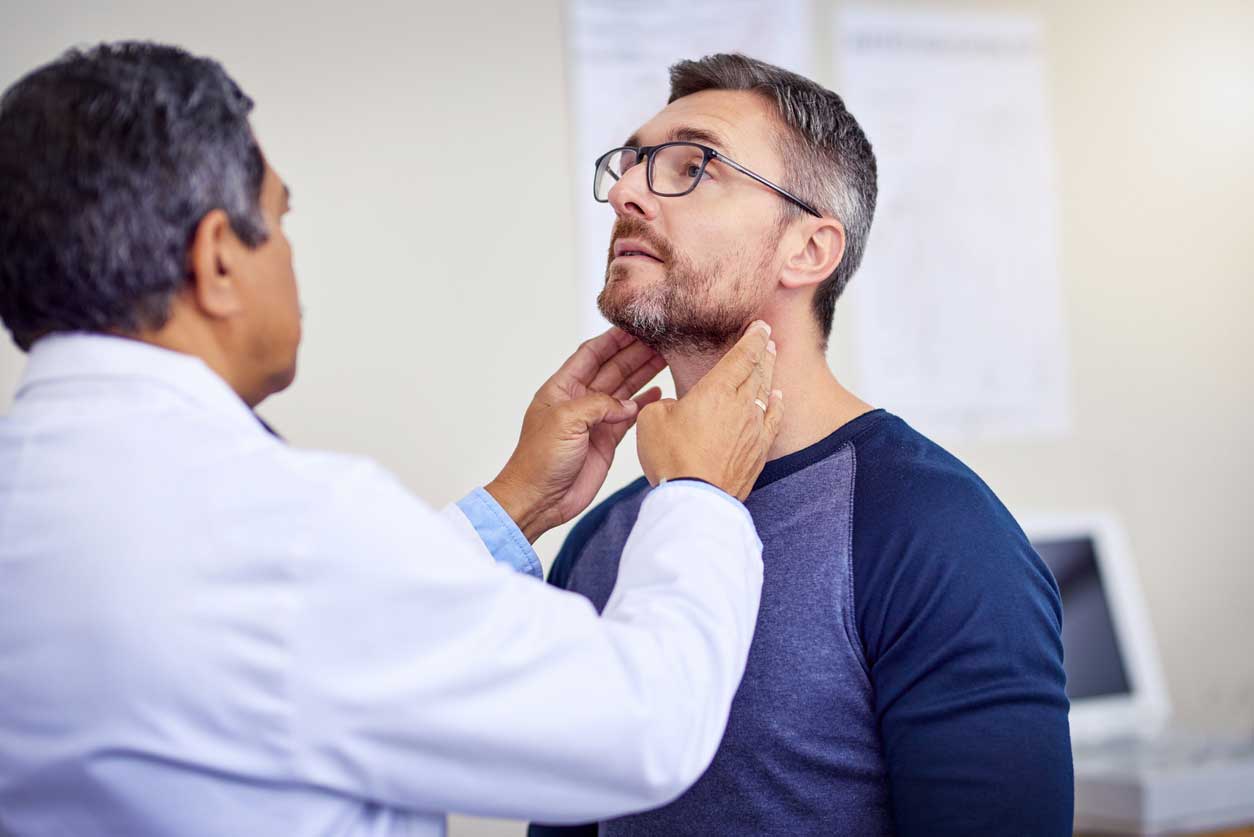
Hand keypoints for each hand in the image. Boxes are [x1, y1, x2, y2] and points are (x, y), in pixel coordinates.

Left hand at [486, 327, 666, 541]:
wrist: (539, 499)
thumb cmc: (539, 460)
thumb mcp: (565, 421)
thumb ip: (598, 405)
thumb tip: (626, 404)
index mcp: (561, 389)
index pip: (590, 354)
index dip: (612, 340)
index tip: (634, 326)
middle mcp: (579, 401)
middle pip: (612, 368)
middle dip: (635, 354)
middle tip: (660, 340)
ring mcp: (594, 420)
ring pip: (623, 389)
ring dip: (643, 373)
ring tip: (665, 359)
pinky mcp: (607, 440)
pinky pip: (629, 415)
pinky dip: (644, 403)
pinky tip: (659, 391)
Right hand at [635, 321, 782, 500]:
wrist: (696, 498)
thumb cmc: (673, 459)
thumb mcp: (652, 420)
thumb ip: (665, 404)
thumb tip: (675, 408)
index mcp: (717, 390)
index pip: (742, 355)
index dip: (752, 337)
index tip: (760, 325)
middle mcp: (742, 405)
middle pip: (758, 370)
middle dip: (763, 351)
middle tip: (768, 337)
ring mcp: (754, 428)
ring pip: (766, 392)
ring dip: (770, 373)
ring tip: (772, 359)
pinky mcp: (759, 451)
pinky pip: (773, 420)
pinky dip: (777, 404)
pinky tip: (778, 398)